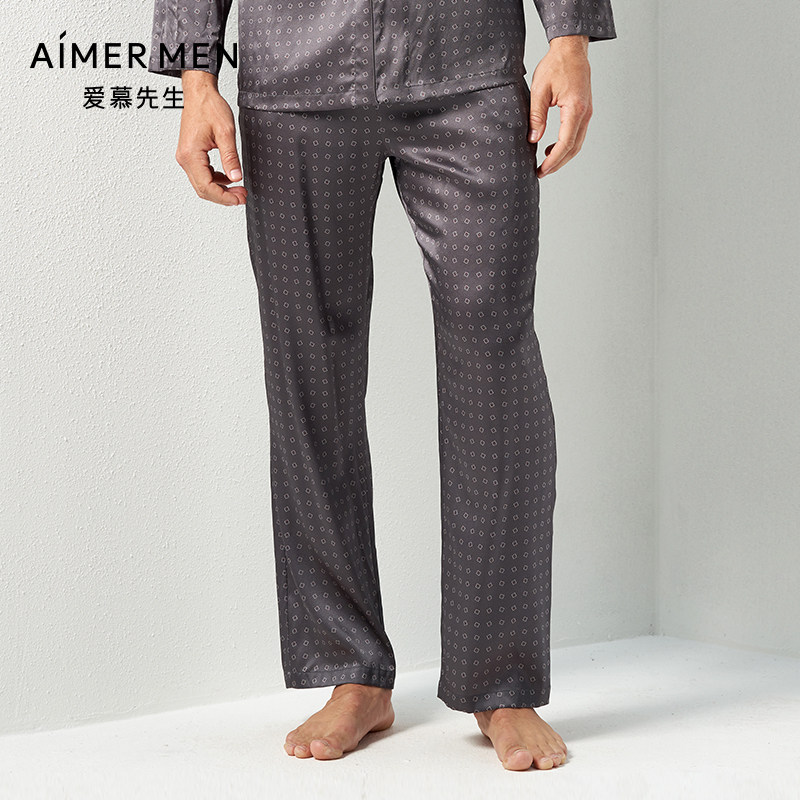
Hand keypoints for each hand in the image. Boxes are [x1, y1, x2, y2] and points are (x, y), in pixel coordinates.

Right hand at [175, 71, 246, 204]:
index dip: (225, 197)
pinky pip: (202, 175)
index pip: (207, 187)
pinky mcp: (190, 155)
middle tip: (242, 196)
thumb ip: (231, 157)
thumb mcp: (226, 132)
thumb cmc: (209, 106)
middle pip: (203, 190)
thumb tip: (236, 177)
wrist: (199, 93)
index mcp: (191, 154)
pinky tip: (229, 178)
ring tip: (238, 189)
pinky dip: (216, 180)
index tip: (240, 198)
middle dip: (224, 197)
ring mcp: (186, 157)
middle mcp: (185, 158)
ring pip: (202, 184)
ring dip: (220, 190)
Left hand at [528, 35, 592, 177]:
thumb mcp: (539, 90)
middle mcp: (585, 113)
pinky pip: (577, 134)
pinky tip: (552, 148)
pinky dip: (566, 146)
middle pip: (573, 148)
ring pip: (577, 143)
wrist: (572, 48)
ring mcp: (587, 112)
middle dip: (558, 163)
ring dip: (562, 156)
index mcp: (575, 108)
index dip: (553, 161)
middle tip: (541, 173)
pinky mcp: (584, 111)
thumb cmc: (556, 65)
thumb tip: (533, 139)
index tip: (541, 170)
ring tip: (545, 164)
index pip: (565, 143)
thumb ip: (536, 116)